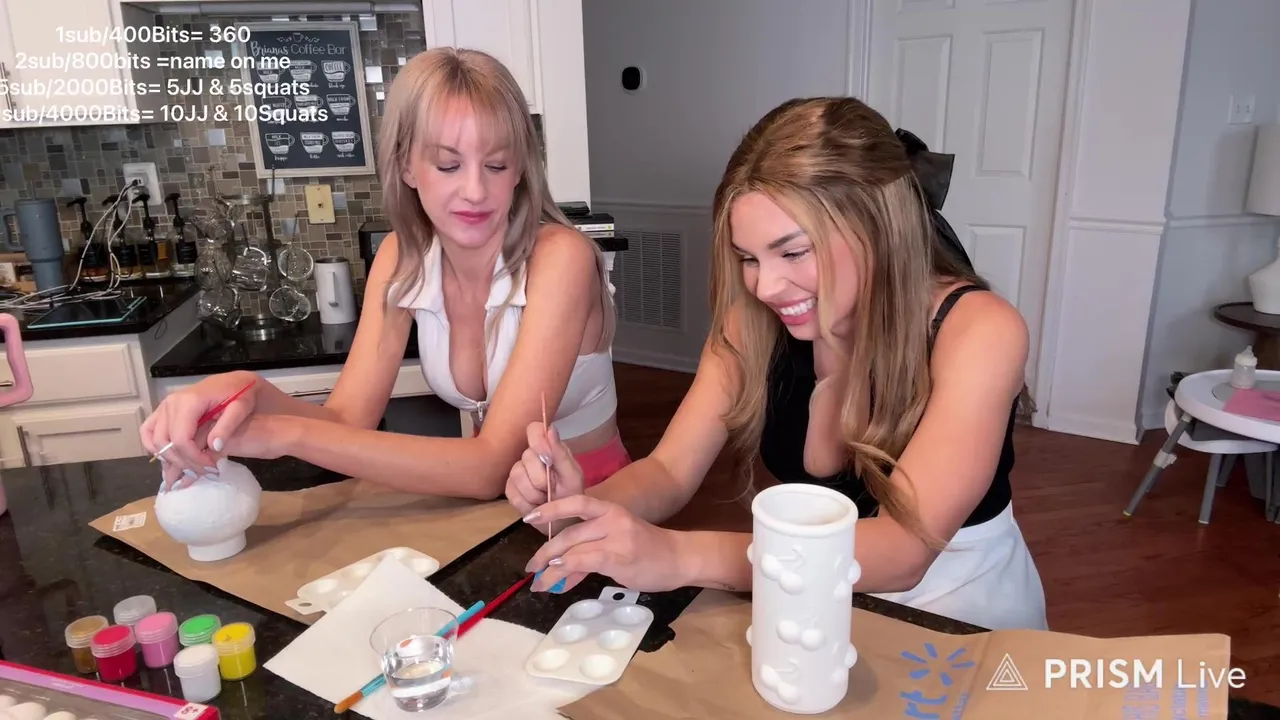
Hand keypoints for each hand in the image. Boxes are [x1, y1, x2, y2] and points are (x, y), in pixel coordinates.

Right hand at [140, 371, 259, 488]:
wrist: (235, 382)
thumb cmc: (240, 394)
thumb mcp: (241, 408)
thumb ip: (227, 427)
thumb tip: (213, 447)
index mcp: (190, 401)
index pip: (182, 439)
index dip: (194, 458)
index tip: (211, 467)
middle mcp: (171, 403)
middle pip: (165, 442)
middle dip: (183, 462)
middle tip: (203, 471)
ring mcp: (165, 406)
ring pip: (153, 440)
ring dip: (168, 458)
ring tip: (190, 467)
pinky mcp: (163, 411)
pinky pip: (148, 432)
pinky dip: (156, 448)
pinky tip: (173, 457)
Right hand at [505, 421, 582, 521]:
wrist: (563, 521)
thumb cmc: (572, 495)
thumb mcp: (572, 476)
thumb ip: (561, 453)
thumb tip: (550, 429)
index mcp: (549, 447)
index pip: (534, 429)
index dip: (537, 441)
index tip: (547, 458)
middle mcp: (531, 456)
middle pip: (526, 457)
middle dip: (541, 478)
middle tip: (552, 489)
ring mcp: (517, 472)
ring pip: (517, 475)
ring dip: (535, 493)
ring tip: (545, 499)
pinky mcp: (510, 489)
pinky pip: (513, 493)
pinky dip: (527, 504)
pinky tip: (536, 506)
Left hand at [522, 495, 687, 593]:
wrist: (679, 558)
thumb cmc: (648, 549)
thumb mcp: (619, 537)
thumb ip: (592, 544)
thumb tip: (562, 563)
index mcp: (610, 509)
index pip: (576, 502)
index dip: (550, 508)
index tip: (529, 518)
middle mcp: (611, 519)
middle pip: (569, 533)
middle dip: (545, 551)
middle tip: (531, 566)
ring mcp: (616, 538)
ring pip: (572, 549)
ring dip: (551, 568)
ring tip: (538, 581)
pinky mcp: (619, 558)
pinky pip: (584, 562)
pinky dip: (566, 570)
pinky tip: (557, 577)